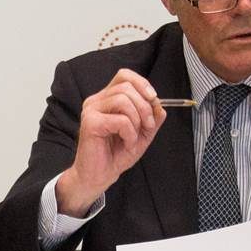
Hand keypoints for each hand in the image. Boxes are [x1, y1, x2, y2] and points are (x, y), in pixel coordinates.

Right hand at [53, 69, 164, 216]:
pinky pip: (120, 120)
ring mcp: (91, 111)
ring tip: (135, 136)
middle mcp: (96, 101)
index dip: (141, 83)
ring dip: (137, 120)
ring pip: (123, 100)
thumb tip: (160, 105)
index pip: (124, 76)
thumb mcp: (142, 134)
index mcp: (106, 99)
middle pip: (126, 86)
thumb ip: (152, 118)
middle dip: (145, 106)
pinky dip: (130, 133)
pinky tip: (126, 143)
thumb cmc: (116, 154)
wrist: (100, 175)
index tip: (153, 98)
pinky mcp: (90, 123)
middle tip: (147, 126)